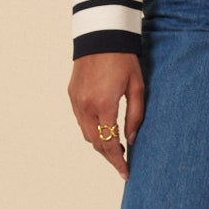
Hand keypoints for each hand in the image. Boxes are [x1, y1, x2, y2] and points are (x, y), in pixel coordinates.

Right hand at [68, 52, 144, 179]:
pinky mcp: (72, 95)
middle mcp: (86, 106)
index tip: (126, 173)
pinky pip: (80, 121)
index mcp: (104, 105)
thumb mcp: (137, 87)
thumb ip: (135, 116)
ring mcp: (76, 101)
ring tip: (116, 146)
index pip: (110, 144)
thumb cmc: (124, 59)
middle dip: (109, 156)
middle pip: (96, 143)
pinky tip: (104, 129)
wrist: (101, 35)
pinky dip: (91, 130)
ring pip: (86, 134)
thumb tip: (132, 140)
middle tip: (123, 162)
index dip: (118, 162)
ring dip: (100, 143)